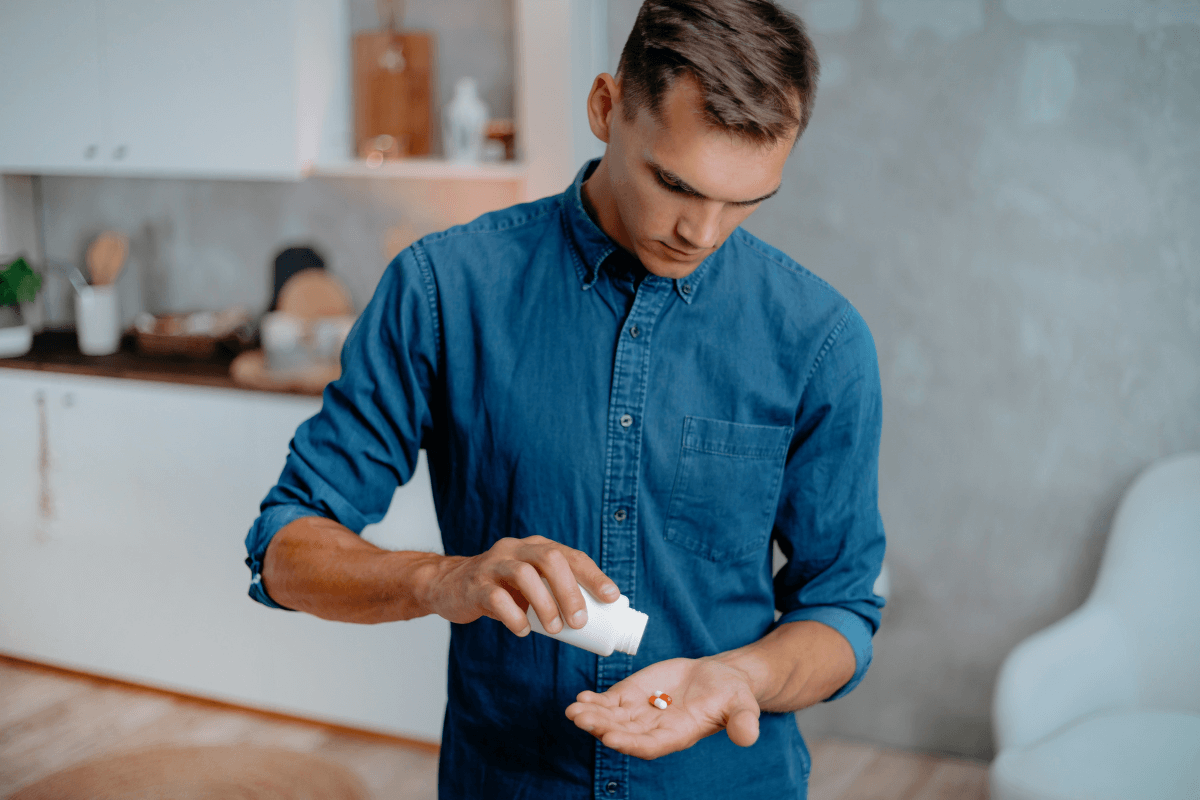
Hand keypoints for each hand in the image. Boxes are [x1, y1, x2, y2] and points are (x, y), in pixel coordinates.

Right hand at [423, 535, 618, 636]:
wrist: (448, 585)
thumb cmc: (501, 588)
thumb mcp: (529, 584)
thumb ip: (553, 593)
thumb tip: (595, 622)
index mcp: (536, 548)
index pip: (570, 555)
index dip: (593, 575)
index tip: (611, 597)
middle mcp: (516, 550)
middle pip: (549, 559)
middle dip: (570, 591)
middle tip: (580, 621)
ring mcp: (493, 565)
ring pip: (524, 575)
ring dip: (545, 605)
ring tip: (556, 630)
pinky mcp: (474, 585)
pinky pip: (496, 598)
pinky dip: (514, 617)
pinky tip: (523, 630)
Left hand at [564, 657, 760, 758]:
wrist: (718, 679)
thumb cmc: (732, 694)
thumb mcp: (743, 706)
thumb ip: (743, 722)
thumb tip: (748, 736)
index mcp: (678, 734)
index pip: (650, 745)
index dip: (631, 743)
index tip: (611, 738)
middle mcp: (655, 728)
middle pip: (624, 733)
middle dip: (603, 727)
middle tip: (583, 719)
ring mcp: (641, 712)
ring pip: (612, 718)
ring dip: (592, 715)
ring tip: (574, 710)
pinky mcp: (634, 696)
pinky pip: (610, 702)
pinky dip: (595, 701)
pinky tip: (581, 697)